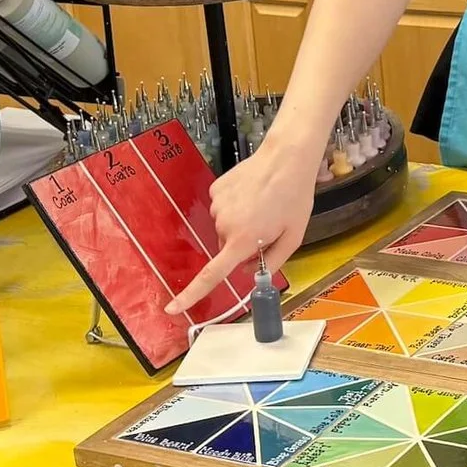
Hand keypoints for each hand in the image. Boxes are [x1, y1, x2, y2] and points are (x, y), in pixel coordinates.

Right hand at [166, 135, 318, 314]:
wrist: (286, 158)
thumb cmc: (294, 198)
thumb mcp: (294, 236)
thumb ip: (272, 261)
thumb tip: (248, 271)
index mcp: (242, 240)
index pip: (212, 275)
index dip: (191, 294)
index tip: (172, 308)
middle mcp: (224, 224)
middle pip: (226, 248)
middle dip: (243, 244)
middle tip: (268, 225)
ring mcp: (217, 205)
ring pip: (225, 228)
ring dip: (241, 223)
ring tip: (263, 205)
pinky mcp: (216, 190)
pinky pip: (223, 209)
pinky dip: (236, 207)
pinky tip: (253, 194)